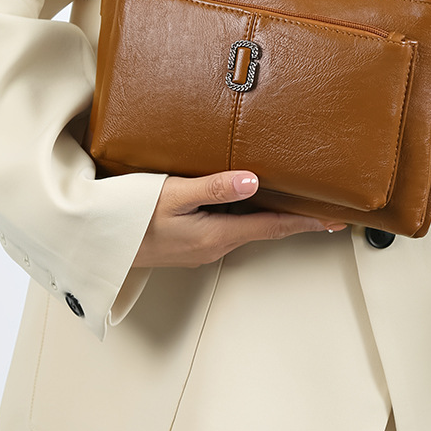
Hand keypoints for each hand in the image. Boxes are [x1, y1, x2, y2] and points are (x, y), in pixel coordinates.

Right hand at [133, 171, 347, 268]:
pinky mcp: (189, 245)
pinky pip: (228, 228)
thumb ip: (215, 188)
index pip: (273, 227)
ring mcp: (202, 249)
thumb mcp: (172, 196)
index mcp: (216, 236)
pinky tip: (247, 204)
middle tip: (325, 214)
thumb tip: (255, 181)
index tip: (334, 221)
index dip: (306, 222)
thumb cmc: (129, 218)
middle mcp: (214, 247)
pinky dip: (247, 217)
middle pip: (265, 230)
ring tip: (295, 205)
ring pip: (247, 229)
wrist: (97, 247)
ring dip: (272, 219)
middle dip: (296, 221)